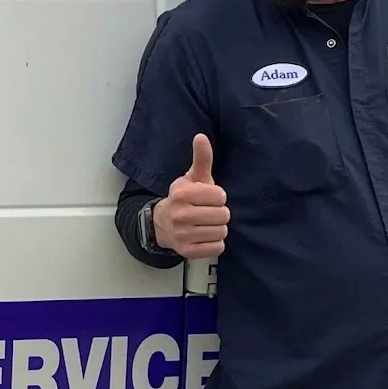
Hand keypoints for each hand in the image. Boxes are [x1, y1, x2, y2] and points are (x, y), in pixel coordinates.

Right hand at [153, 135, 229, 259]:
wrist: (164, 223)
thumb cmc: (184, 198)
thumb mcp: (193, 177)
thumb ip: (201, 158)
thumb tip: (201, 136)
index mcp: (182, 194)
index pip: (220, 197)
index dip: (218, 197)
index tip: (208, 198)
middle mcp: (180, 215)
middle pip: (223, 215)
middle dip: (219, 213)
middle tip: (207, 212)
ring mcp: (182, 235)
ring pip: (221, 232)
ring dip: (217, 228)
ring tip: (206, 224)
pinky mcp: (187, 251)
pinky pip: (217, 248)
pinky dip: (214, 243)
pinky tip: (204, 236)